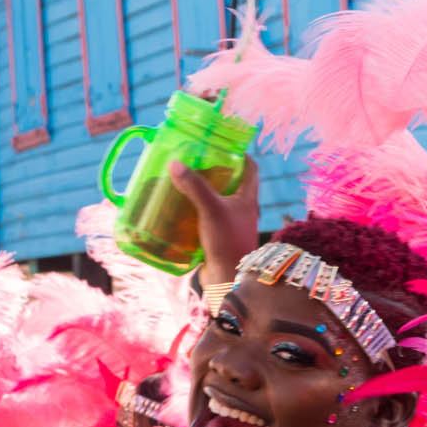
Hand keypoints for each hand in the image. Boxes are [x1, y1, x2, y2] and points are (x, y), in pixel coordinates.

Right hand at [171, 156, 261, 285]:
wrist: (229, 280)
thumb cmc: (227, 243)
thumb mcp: (211, 209)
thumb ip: (194, 186)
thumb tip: (175, 163)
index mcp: (249, 199)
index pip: (251, 168)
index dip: (240, 154)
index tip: (223, 145)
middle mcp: (244, 210)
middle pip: (234, 183)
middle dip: (218, 172)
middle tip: (198, 162)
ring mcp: (233, 225)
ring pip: (221, 202)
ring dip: (207, 192)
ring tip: (187, 183)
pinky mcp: (221, 239)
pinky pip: (211, 219)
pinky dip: (199, 212)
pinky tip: (183, 210)